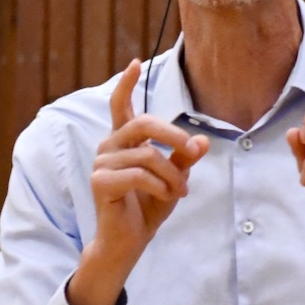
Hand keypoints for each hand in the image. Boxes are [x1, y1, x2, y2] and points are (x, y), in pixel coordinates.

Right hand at [67, 59, 209, 304]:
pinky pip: (139, 175)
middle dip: (173, 136)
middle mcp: (108, 147)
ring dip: (172, 175)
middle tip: (191, 153)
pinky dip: (160, 186)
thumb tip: (203, 142)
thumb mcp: (172, 179)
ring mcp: (102, 164)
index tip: (135, 63)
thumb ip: (184, 159)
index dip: (127, 83)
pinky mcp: (101, 183)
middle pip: (143, 123)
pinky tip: (166, 197)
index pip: (120, 105)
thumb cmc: (146, 207)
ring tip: (181, 192)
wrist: (128, 241)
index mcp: (123, 141)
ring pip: (147, 155)